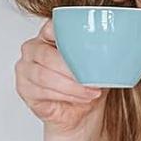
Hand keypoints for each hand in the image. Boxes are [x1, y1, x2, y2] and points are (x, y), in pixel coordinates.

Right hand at [15, 19, 105, 138]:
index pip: (52, 27)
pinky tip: (80, 97)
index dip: (64, 34)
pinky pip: (42, 91)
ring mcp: (24, 68)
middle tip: (92, 79)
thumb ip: (98, 50)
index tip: (85, 46)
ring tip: (91, 91)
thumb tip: (117, 45)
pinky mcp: (23, 88)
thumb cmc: (86, 84)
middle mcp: (32, 49)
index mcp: (48, 35)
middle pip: (46, 55)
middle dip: (71, 69)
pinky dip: (64, 95)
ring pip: (44, 76)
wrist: (81, 113)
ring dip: (70, 86)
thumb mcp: (97, 64)